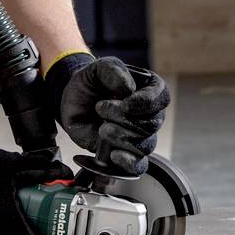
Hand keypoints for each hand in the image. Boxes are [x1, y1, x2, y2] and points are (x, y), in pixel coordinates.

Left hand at [45, 55, 169, 174]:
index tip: (125, 103)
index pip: (161, 98)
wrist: (73, 102)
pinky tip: (113, 155)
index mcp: (149, 89)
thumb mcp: (97, 68)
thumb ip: (113, 70)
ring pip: (146, 145)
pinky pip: (139, 166)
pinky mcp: (128, 153)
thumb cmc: (90, 83)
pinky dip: (128, 163)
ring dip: (122, 137)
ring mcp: (140, 136)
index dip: (146, 103)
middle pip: (152, 124)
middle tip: (100, 109)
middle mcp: (149, 114)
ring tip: (102, 129)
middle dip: (124, 118)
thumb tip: (129, 89)